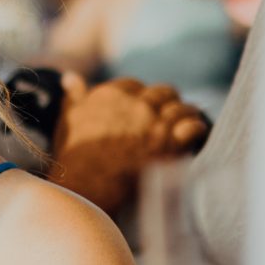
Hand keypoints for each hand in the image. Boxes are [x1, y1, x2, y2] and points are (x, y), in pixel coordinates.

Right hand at [46, 76, 210, 215]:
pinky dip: (197, 130)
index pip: (134, 85)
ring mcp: (154, 122)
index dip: (141, 96)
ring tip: (190, 120)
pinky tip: (197, 134)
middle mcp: (135, 103)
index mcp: (111, 94)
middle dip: (167, 102)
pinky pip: (192, 127)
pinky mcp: (170, 143)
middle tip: (170, 114)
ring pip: (182, 108)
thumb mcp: (67, 121)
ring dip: (186, 114)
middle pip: (163, 93)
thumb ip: (74, 96)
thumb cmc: (74, 157)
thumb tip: (71, 76)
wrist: (86, 188)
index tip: (144, 107)